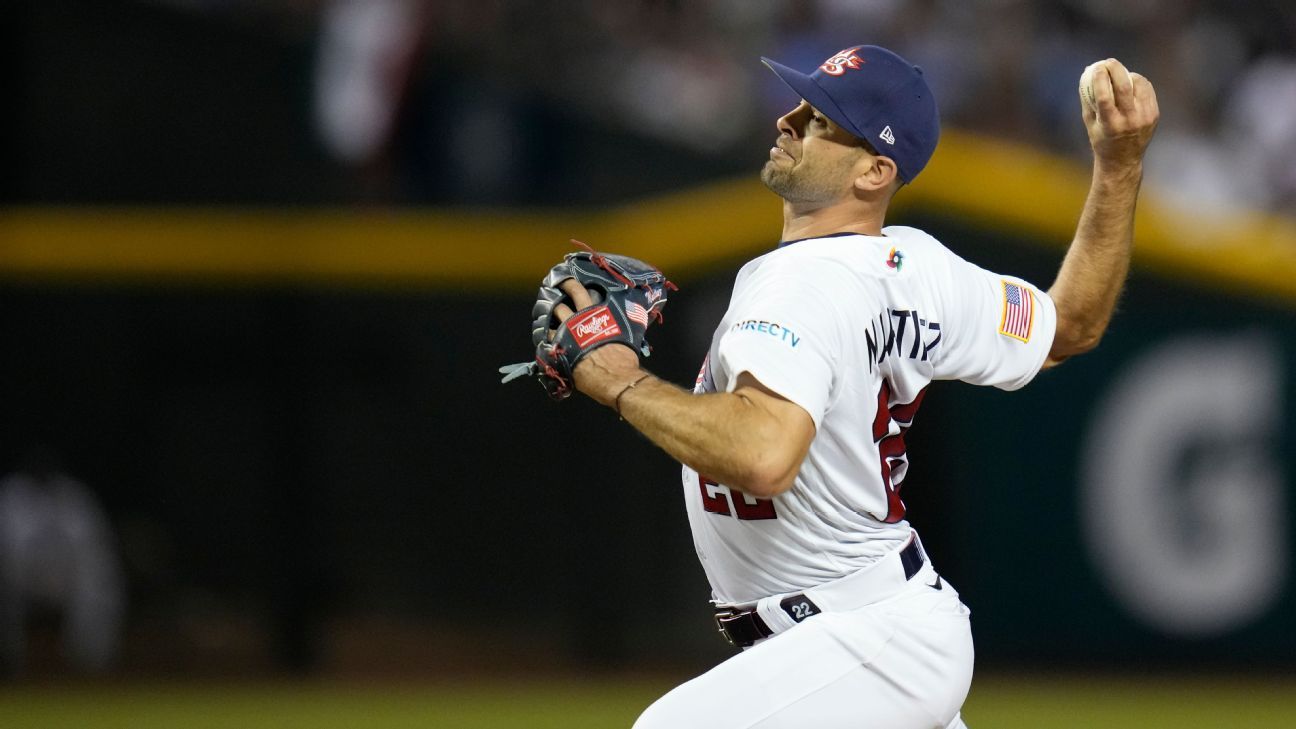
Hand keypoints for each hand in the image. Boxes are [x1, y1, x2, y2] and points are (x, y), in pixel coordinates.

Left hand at [551, 279, 644, 404]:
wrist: (614, 376)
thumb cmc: (624, 355)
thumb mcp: (630, 329)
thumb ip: (626, 318)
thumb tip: (637, 311)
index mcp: (593, 311)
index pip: (577, 291)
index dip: (569, 284)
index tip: (564, 280)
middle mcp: (576, 320)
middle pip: (558, 304)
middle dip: (552, 297)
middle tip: (549, 293)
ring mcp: (565, 335)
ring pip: (548, 321)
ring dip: (545, 319)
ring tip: (543, 318)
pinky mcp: (558, 352)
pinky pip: (545, 343)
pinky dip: (544, 340)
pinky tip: (543, 341)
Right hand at [1081, 58, 1159, 168]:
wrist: (1122, 160)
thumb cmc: (1101, 139)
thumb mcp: (1090, 122)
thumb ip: (1088, 99)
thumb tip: (1087, 73)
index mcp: (1110, 124)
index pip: (1105, 95)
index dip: (1100, 78)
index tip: (1096, 68)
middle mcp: (1129, 121)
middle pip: (1124, 86)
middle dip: (1115, 69)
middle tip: (1108, 62)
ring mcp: (1144, 117)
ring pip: (1138, 85)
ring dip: (1127, 74)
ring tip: (1119, 74)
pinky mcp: (1154, 115)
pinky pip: (1147, 90)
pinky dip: (1138, 82)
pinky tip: (1131, 81)